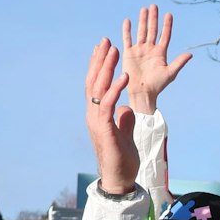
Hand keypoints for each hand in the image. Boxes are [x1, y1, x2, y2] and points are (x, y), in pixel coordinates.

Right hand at [84, 39, 140, 195]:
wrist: (120, 177)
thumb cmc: (123, 157)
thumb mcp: (125, 132)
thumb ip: (124, 119)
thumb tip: (126, 108)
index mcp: (98, 114)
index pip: (96, 85)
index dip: (98, 66)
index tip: (103, 49)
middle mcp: (93, 114)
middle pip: (94, 81)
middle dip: (99, 60)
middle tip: (106, 41)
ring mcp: (96, 120)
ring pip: (98, 88)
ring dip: (106, 68)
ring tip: (113, 50)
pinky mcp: (104, 127)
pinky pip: (109, 103)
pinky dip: (116, 88)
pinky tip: (123, 75)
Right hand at [121, 5, 190, 115]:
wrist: (142, 93)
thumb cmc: (157, 85)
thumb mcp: (170, 73)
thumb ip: (179, 62)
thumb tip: (191, 54)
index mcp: (161, 53)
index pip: (165, 35)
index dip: (167, 25)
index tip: (169, 14)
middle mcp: (150, 49)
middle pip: (153, 30)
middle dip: (154, 18)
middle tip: (154, 5)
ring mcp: (140, 50)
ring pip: (141, 31)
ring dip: (142, 21)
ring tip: (144, 9)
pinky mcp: (129, 53)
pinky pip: (128, 39)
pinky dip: (127, 30)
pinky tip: (128, 21)